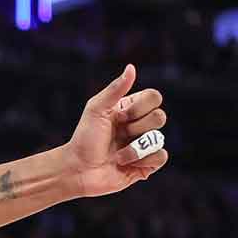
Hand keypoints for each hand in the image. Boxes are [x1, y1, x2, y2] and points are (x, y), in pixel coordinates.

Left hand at [64, 64, 169, 196]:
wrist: (77, 170)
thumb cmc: (84, 138)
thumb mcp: (96, 109)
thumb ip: (115, 89)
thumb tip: (131, 67)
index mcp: (130, 109)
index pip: (154, 97)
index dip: (139, 108)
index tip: (119, 117)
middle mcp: (140, 125)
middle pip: (160, 117)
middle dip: (136, 128)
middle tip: (118, 136)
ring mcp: (145, 145)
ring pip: (159, 138)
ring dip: (133, 149)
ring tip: (116, 156)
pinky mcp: (147, 164)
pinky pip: (161, 157)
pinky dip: (142, 160)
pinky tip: (126, 164)